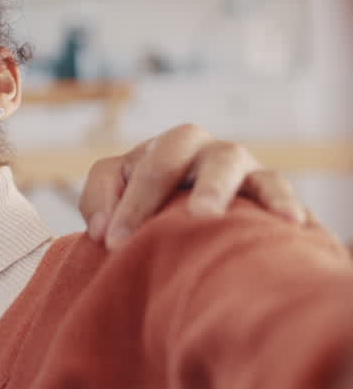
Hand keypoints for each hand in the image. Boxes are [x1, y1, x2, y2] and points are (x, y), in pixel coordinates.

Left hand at [79, 124, 306, 249]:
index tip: (111, 244)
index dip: (120, 204)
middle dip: (156, 183)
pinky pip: (275, 185)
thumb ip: (98, 205)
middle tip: (153, 219)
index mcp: (151, 153)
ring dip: (214, 185)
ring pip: (226, 159)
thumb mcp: (117, 205)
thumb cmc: (152, 216)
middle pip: (176, 144)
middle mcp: (193, 150)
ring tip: (205, 215)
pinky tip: (290, 222)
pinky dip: (281, 201)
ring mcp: (233, 164)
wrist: (203, 230)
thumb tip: (103, 231)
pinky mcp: (265, 185)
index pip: (124, 168)